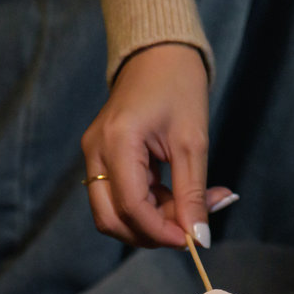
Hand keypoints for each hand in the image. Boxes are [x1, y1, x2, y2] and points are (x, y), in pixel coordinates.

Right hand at [81, 43, 231, 248]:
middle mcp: (96, 151)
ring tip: (186, 205)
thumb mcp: (193, 143)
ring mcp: (94, 154)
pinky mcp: (101, 157)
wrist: (159, 53)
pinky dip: (146, 207)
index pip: (131, 207)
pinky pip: (117, 197)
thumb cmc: (179, 87)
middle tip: (189, 227)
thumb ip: (194, 194)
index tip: (191, 240)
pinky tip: (174, 195)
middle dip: (151, 233)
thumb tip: (199, 237)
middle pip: (112, 219)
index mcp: (117, 141)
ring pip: (112, 213)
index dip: (161, 231)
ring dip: (150, 222)